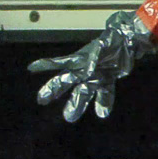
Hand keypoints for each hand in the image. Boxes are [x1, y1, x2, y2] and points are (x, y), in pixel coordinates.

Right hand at [29, 10, 154, 121]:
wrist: (126, 42)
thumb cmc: (111, 41)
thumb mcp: (103, 46)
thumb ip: (95, 57)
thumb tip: (88, 70)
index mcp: (80, 59)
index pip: (61, 63)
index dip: (46, 64)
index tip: (31, 67)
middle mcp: (84, 70)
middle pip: (66, 81)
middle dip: (53, 91)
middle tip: (41, 100)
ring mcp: (95, 76)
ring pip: (83, 92)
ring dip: (77, 104)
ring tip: (69, 117)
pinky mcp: (107, 80)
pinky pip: (105, 93)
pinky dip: (104, 102)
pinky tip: (102, 114)